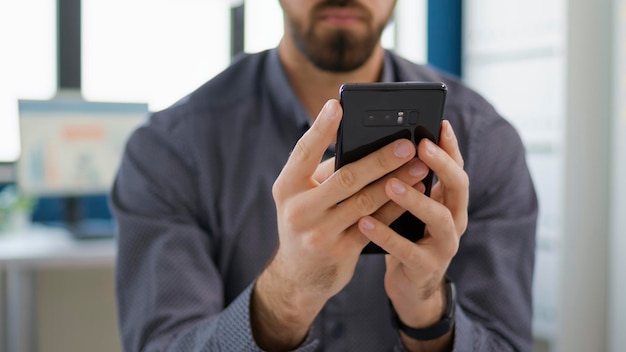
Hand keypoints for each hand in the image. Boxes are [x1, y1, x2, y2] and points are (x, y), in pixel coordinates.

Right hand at [251, 99, 429, 349]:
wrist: (299, 276)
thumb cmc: (306, 221)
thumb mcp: (303, 196)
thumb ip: (326, 172)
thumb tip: (365, 142)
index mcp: (286, 187)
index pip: (303, 152)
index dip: (321, 129)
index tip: (337, 105)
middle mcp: (299, 210)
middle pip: (345, 178)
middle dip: (380, 159)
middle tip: (407, 143)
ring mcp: (319, 234)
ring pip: (364, 202)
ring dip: (396, 182)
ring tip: (419, 166)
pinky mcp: (340, 252)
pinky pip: (374, 224)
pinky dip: (395, 206)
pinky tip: (413, 193)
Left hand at [357, 120, 467, 350]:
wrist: (410, 286)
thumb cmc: (407, 235)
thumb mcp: (411, 206)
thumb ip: (406, 181)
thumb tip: (381, 145)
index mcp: (450, 201)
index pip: (456, 167)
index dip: (451, 146)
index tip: (440, 123)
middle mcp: (455, 219)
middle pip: (458, 187)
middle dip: (442, 165)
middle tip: (419, 146)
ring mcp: (444, 245)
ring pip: (439, 218)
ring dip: (415, 199)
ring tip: (390, 184)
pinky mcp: (426, 267)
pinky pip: (407, 250)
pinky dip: (386, 234)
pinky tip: (365, 222)